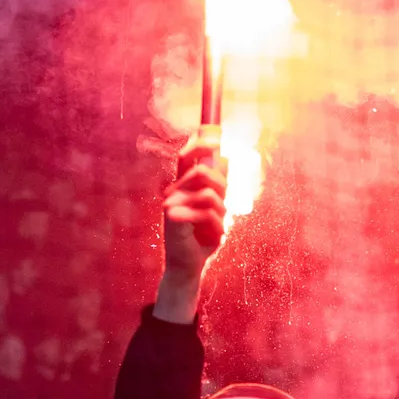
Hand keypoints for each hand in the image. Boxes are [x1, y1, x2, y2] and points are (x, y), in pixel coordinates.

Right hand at [154, 134, 226, 324]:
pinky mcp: (173, 218)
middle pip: (204, 172)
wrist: (190, 263)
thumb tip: (226, 156)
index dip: (200, 142)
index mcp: (184, 185)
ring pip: (209, 193)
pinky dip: (217, 225)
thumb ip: (218, 184)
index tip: (215, 134)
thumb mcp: (215, 208)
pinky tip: (214, 236)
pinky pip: (206, 212)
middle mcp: (175, 189)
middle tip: (222, 209)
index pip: (189, 156)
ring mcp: (172, 202)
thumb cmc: (202, 235)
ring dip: (221, 211)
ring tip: (217, 225)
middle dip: (223, 188)